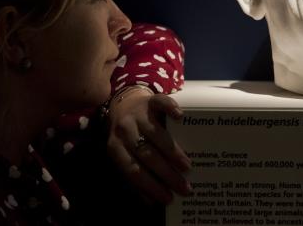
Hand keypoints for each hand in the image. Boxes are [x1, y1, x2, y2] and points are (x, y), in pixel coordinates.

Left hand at [105, 87, 192, 203]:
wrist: (125, 103)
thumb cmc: (128, 136)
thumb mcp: (124, 154)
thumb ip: (135, 175)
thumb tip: (151, 202)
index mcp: (115, 147)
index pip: (133, 171)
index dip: (150, 186)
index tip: (168, 198)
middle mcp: (125, 130)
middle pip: (146, 155)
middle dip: (166, 174)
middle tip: (184, 187)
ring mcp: (138, 113)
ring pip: (156, 134)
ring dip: (172, 151)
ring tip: (186, 166)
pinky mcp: (150, 100)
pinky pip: (160, 102)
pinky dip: (170, 108)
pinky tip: (179, 117)